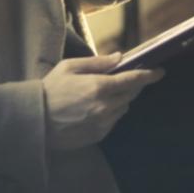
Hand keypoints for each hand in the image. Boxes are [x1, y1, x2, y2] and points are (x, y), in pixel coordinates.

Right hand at [41, 53, 164, 149]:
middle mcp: (105, 106)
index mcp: (99, 87)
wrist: (33, 121)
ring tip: (106, 94)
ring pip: (123, 109)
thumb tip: (120, 57)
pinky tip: (97, 108)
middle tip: (128, 79)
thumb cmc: (49, 89)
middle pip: (131, 94)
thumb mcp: (69, 67)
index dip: (149, 75)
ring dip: (121, 99)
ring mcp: (102, 123)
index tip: (160, 72)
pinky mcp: (97, 135)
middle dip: (133, 85)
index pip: (133, 80)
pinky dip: (111, 113)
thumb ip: (98, 62)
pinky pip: (113, 122)